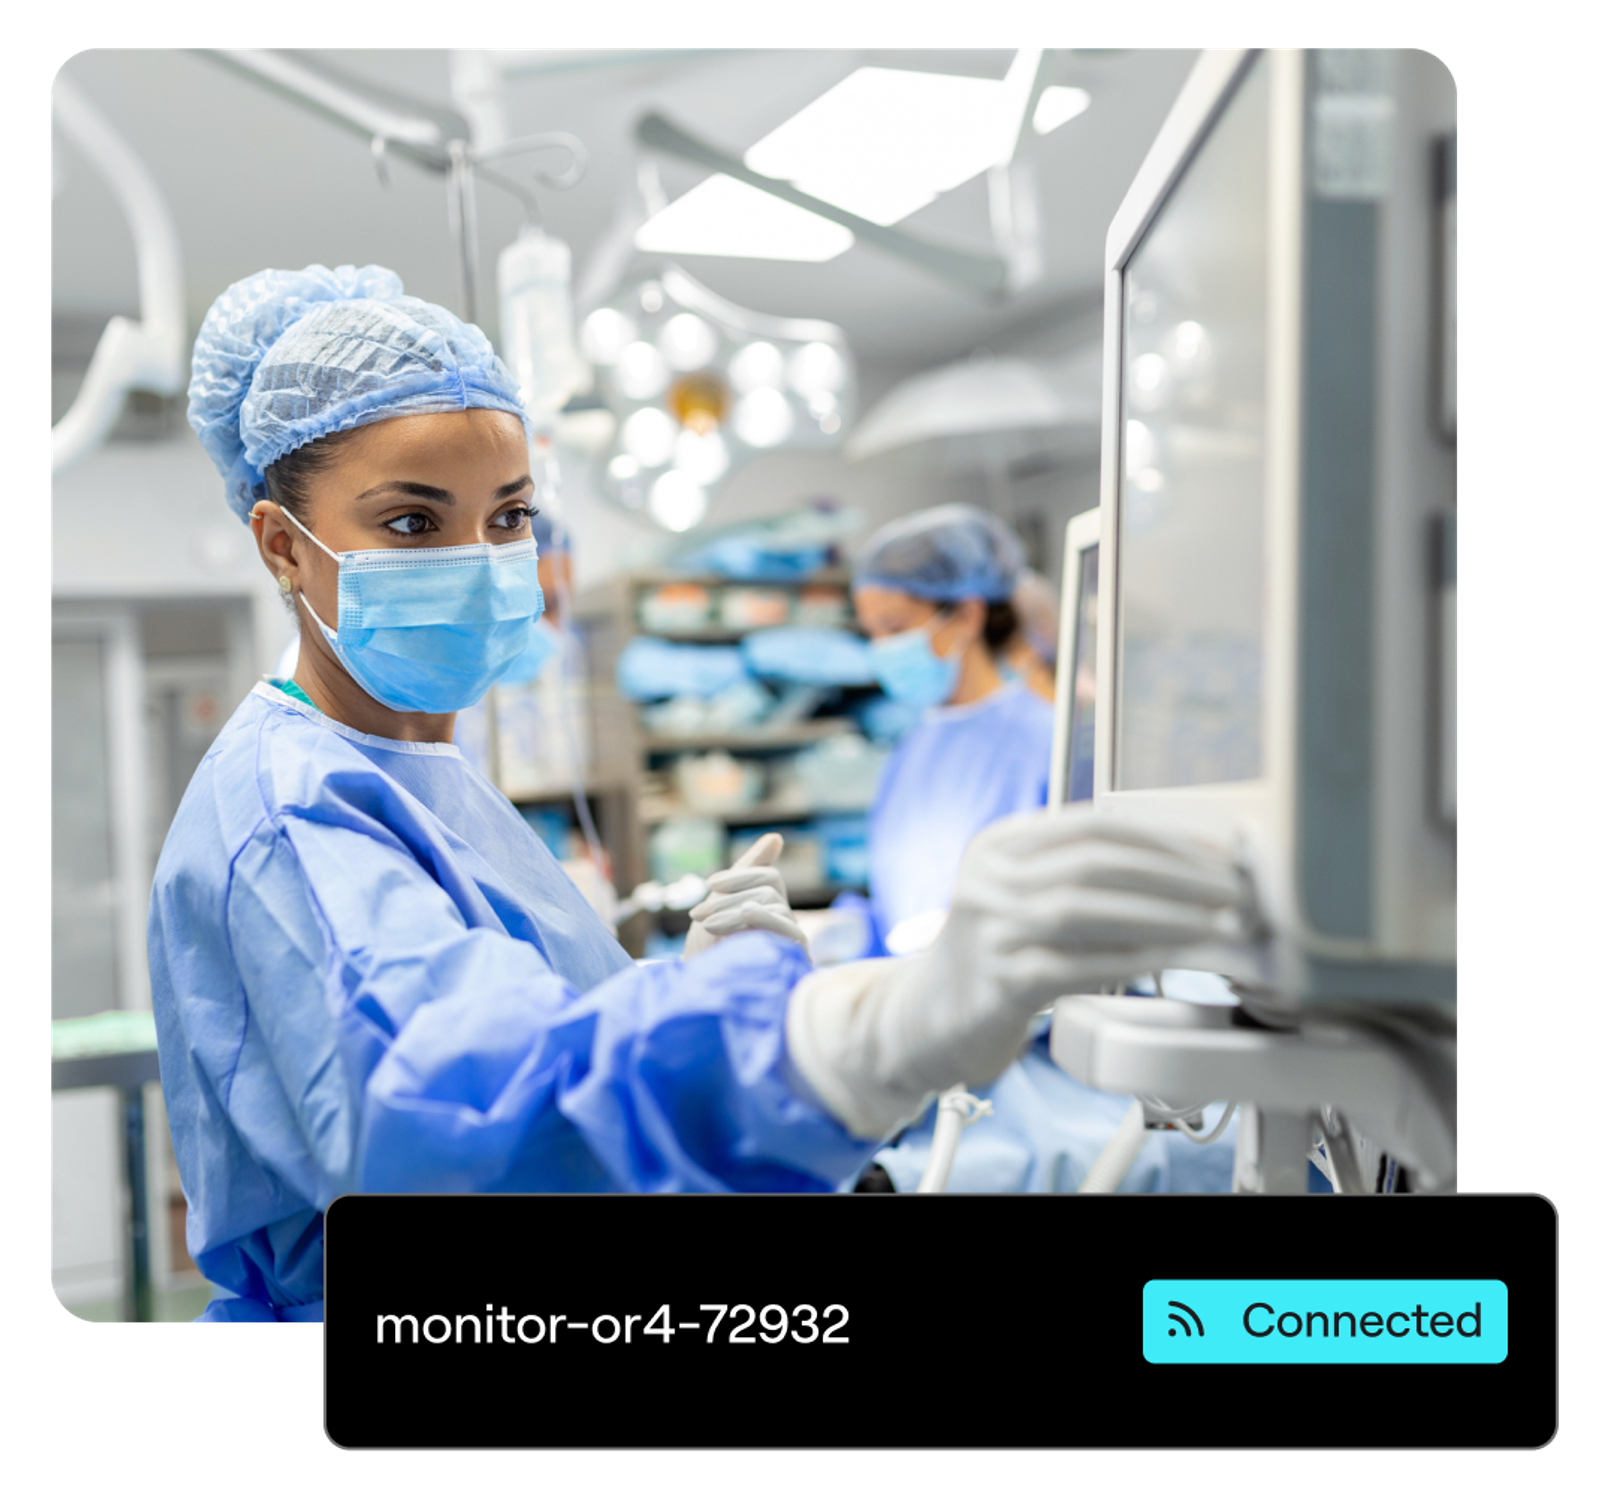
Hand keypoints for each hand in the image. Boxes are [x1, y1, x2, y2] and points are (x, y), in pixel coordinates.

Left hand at [684, 833, 809, 958]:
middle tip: (698, 915)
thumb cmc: (709, 951)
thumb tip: (777, 837)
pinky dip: (767, 919)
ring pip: (773, 906)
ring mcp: (791, 941)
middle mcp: (784, 922)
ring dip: (735, 912)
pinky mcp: (795, 959)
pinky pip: (791, 931)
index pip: (769, 878)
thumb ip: (746, 872)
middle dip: (730, 898)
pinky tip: (746, 915)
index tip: (710, 885)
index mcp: (768, 907)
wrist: (701, 992)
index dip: (741, 875)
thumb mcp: (721, 905)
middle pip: (769, 890)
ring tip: (708, 926)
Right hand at [785, 807, 1244, 1137]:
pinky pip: (1075, 964)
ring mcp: (988, 929)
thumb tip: (1188, 871)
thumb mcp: (1024, 896)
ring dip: (1164, 917)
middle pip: (1097, 862)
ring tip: (1214, 926)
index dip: (1167, 838)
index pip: (1096, 825)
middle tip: (1233, 894)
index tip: (1220, 857)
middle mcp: (988, 877)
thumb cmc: (996, 956)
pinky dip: (1130, 960)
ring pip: (1087, 909)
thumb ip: (1082, 875)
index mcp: (1001, 843)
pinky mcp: (996, 983)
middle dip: (1178, 876)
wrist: (925, 1020)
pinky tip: (1168, 962)